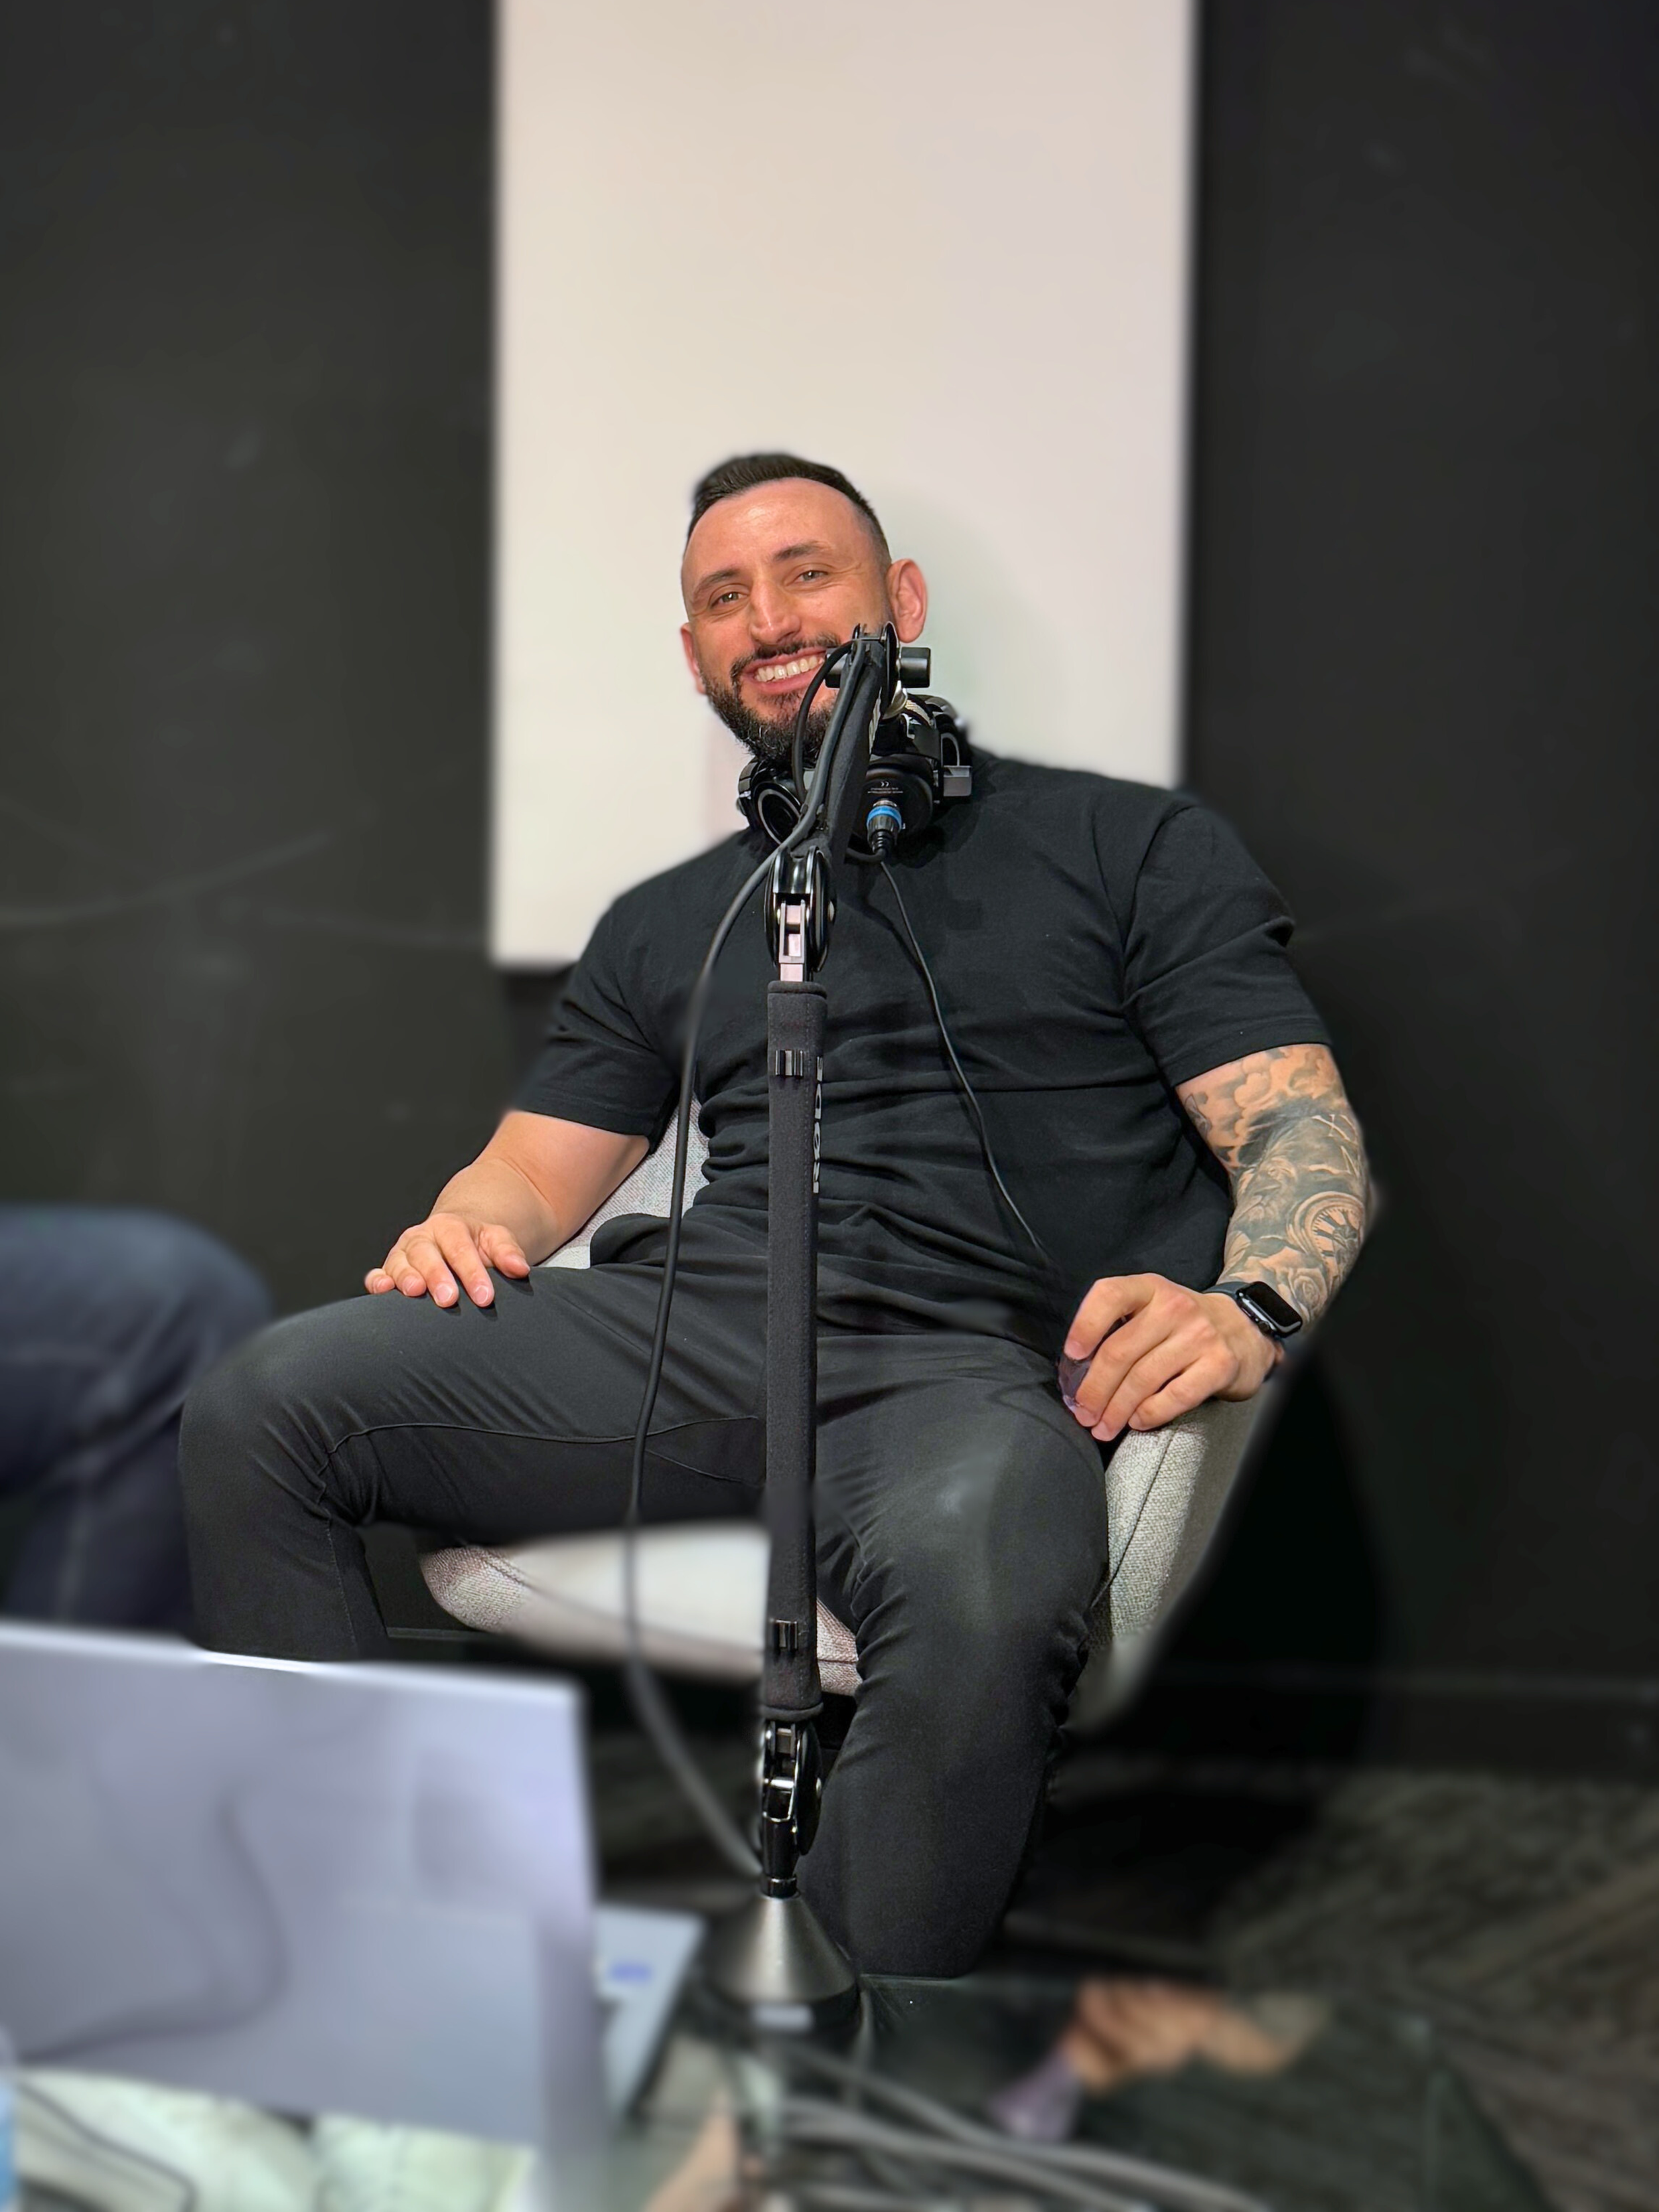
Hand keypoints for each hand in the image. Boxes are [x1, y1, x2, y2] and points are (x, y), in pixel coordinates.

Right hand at [365, 1213, 531, 1307]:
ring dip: (405, 1278)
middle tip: (449, 1299)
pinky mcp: (390, 1269)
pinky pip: (378, 1274)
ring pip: (400, 1262)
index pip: (460, 1247)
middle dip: (437, 1276)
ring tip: (415, 1292)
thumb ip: (507, 1252)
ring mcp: (403, 1254)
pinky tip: (382, 1289)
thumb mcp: (495, 1240)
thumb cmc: (476, 1243)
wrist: (456, 1237)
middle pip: (426, 1254)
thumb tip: (519, 1268)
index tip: (485, 1296)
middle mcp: (422, 1238)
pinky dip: (377, 1282)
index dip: (472, 1272)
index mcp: (449, 1227)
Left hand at [1060, 1274, 1276, 1439]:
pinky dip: (1149, 1414)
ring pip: (1142, 1379)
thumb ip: (1119, 1326)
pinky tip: (1136, 1422)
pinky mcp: (1219, 1364)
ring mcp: (1199, 1335)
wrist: (1244, 1329)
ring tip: (1102, 1426)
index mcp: (1150, 1288)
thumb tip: (1077, 1370)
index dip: (1085, 1325)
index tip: (1072, 1355)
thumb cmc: (1183, 1324)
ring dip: (1116, 1409)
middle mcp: (1174, 1307)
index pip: (1109, 1295)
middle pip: (1120, 1350)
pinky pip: (1174, 1396)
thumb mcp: (1152, 1307)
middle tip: (1082, 1412)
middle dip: (1094, 1389)